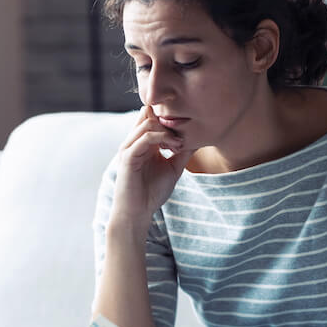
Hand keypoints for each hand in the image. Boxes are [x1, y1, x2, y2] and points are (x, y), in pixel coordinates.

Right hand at [110, 105, 194, 229]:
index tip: (185, 134)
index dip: (169, 119)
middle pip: (149, 114)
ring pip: (148, 123)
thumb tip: (198, 138)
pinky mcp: (128, 157)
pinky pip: (145, 138)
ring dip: (167, 131)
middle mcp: (134, 142)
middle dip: (169, 122)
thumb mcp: (173, 168)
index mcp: (143, 143)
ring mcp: (129, 148)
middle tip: (183, 139)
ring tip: (179, 145)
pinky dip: (162, 138)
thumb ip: (183, 152)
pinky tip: (173, 149)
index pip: (152, 116)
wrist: (138, 212)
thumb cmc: (153, 192)